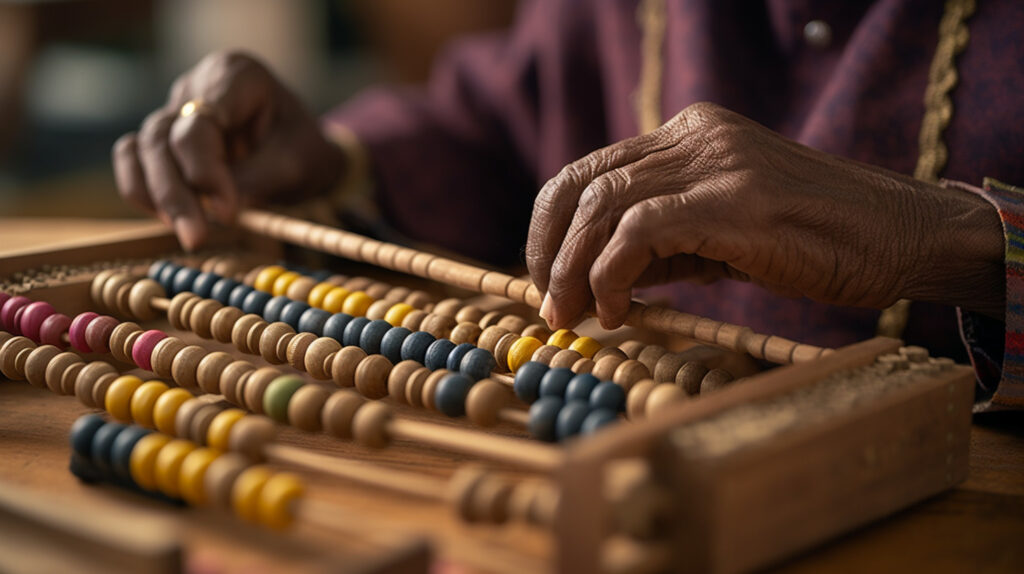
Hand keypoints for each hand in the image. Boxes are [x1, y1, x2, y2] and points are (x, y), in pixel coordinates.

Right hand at [113, 51, 344, 249]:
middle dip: (175, 193)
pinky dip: (142, 190)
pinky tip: (167, 218)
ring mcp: (173, 108)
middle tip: (196, 237)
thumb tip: (211, 208)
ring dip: (157, 197)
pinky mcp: (162, 137)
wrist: (303, 151)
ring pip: (142, 150)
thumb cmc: (304, 149)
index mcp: (235, 75)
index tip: (227, 213)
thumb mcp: (298, 162)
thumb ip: (255, 179)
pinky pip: (134, 160)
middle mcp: (196, 86)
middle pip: (162, 137)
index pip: (199, 124)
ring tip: (188, 234)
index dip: (205, 172)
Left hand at [527, 102, 1004, 329]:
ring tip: (574, 316)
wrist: (901, 236)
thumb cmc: (816, 242)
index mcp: (689, 134)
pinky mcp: (731, 198)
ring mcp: (714, 161)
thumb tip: (593, 281)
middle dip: (549, 248)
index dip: (553, 226)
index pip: (591, 170)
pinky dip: (611, 274)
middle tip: (549, 305)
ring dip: (572, 269)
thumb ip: (661, 244)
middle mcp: (694, 134)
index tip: (546, 279)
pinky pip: (638, 231)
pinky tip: (618, 311)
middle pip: (583, 183)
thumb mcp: (721, 235)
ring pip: (602, 205)